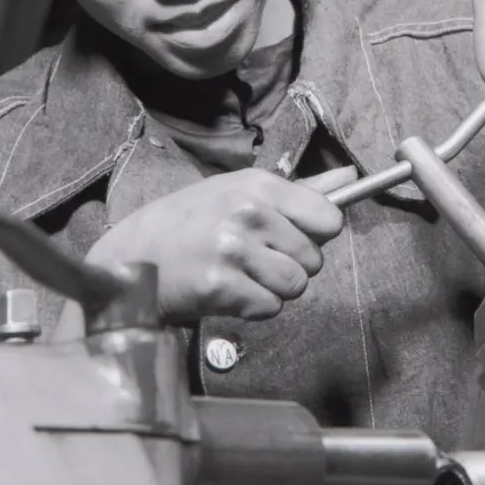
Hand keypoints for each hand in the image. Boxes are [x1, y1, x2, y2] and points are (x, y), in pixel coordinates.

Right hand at [85, 170, 344, 322]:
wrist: (133, 255)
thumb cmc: (191, 221)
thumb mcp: (240, 190)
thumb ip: (300, 190)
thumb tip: (350, 177)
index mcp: (257, 185)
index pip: (329, 218)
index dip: (318, 234)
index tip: (296, 236)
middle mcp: (248, 213)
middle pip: (314, 258)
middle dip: (291, 264)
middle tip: (254, 258)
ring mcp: (233, 250)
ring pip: (295, 286)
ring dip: (273, 288)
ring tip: (242, 274)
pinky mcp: (221, 286)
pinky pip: (269, 307)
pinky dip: (253, 306)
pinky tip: (228, 290)